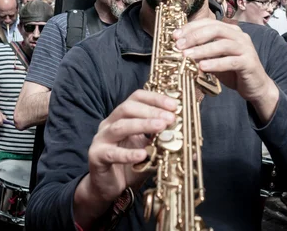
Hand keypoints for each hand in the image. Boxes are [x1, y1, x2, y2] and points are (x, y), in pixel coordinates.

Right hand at [80, 90, 176, 204]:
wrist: (108, 187)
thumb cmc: (130, 166)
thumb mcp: (151, 151)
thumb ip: (164, 142)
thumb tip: (190, 142)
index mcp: (122, 117)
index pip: (137, 98)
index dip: (155, 99)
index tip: (174, 105)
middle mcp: (110, 124)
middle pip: (127, 108)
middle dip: (151, 111)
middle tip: (170, 118)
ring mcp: (101, 139)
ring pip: (120, 127)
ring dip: (142, 125)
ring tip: (161, 127)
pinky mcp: (97, 156)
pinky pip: (113, 153)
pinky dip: (129, 154)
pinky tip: (143, 155)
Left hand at [174, 18, 277, 104]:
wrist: (256, 86)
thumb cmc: (233, 71)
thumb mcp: (215, 59)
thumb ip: (202, 53)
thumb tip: (180, 50)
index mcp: (230, 31)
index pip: (209, 23)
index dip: (191, 27)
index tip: (175, 36)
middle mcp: (239, 36)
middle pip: (215, 30)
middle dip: (194, 36)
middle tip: (179, 45)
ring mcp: (246, 49)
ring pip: (222, 45)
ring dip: (202, 50)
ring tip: (186, 56)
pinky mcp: (249, 63)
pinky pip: (231, 61)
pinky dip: (215, 64)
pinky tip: (202, 67)